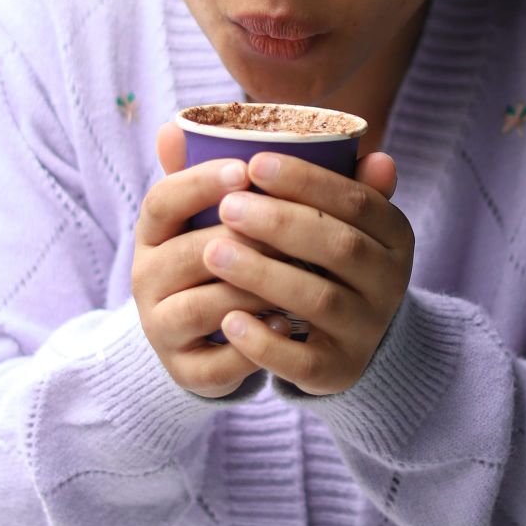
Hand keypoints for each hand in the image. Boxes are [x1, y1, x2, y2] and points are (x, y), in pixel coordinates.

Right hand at [132, 124, 296, 398]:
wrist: (212, 338)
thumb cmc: (237, 261)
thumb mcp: (248, 219)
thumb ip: (298, 186)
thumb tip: (378, 156)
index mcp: (157, 230)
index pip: (163, 198)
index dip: (200, 183)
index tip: (245, 170)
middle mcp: (147, 276)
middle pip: (190, 253)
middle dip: (248, 241)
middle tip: (295, 234)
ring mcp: (161, 326)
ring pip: (205, 306)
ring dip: (256, 290)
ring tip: (301, 275)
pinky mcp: (184, 369)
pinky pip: (217, 362)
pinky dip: (255, 346)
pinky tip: (287, 326)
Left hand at [201, 147, 413, 394]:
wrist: (344, 338)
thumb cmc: (315, 257)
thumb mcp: (314, 214)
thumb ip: (258, 175)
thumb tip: (175, 129)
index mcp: (394, 234)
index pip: (358, 200)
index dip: (309, 182)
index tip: (256, 164)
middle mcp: (391, 281)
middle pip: (341, 248)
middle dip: (282, 223)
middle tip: (228, 207)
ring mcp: (367, 329)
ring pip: (320, 301)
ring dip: (265, 275)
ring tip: (214, 253)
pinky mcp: (339, 371)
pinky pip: (305, 361)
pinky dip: (266, 342)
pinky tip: (229, 321)